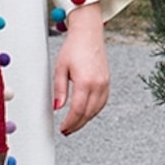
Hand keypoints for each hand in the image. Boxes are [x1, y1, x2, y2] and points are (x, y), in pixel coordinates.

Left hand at [52, 7, 110, 133]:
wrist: (89, 33)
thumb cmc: (74, 47)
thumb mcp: (60, 68)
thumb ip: (59, 90)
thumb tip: (57, 107)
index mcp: (85, 82)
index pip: (77, 110)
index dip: (70, 123)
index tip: (63, 128)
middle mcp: (98, 84)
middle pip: (88, 113)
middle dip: (77, 124)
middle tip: (67, 130)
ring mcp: (105, 83)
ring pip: (96, 109)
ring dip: (86, 119)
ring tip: (75, 124)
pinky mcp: (107, 81)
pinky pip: (102, 102)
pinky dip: (94, 110)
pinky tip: (86, 112)